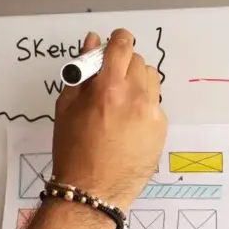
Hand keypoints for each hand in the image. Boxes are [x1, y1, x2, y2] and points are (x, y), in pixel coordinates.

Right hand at [51, 29, 167, 211]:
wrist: (92, 188)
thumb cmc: (72, 149)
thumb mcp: (66, 107)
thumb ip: (81, 71)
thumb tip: (92, 43)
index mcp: (107, 88)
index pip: (122, 46)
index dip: (118, 39)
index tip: (114, 42)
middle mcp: (135, 96)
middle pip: (138, 60)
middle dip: (123, 63)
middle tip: (108, 79)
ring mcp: (152, 112)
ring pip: (151, 79)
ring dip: (136, 81)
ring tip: (118, 101)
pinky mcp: (161, 127)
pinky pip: (154, 103)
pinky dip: (142, 104)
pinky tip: (126, 122)